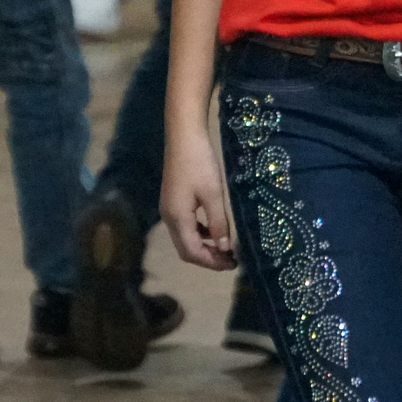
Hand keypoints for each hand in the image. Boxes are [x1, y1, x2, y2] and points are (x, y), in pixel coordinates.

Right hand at [162, 130, 236, 270]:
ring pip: (185, 239)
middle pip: (186, 250)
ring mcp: (169, 209)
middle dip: (208, 258)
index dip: (212, 262)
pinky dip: (200, 233)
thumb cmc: (200, 163)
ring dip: (204, 246)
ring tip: (226, 247)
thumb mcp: (213, 194)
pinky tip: (215, 229)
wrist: (184, 137)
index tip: (233, 264)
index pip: (192, 252)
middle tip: (231, 260)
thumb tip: (224, 248)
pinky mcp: (173, 201)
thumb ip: (218, 223)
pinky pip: (185, 226)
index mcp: (177, 218)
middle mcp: (169, 218)